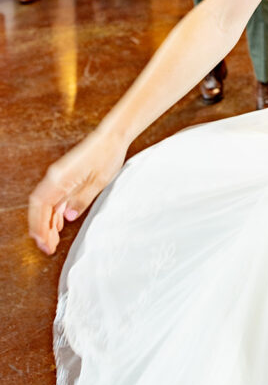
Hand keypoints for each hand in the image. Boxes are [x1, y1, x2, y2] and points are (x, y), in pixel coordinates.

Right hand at [28, 129, 127, 254]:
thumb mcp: (98, 182)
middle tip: (48, 247)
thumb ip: (81, 200)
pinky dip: (54, 213)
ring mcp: (59, 176)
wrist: (113, 137)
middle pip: (40, 207)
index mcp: (60, 178)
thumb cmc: (107, 155)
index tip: (42, 242)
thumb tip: (67, 217)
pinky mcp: (66, 176)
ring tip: (52, 241)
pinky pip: (55, 198)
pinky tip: (59, 224)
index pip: (40, 205)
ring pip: (46, 204)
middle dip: (41, 229)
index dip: (38, 226)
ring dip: (47, 223)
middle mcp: (55, 177)